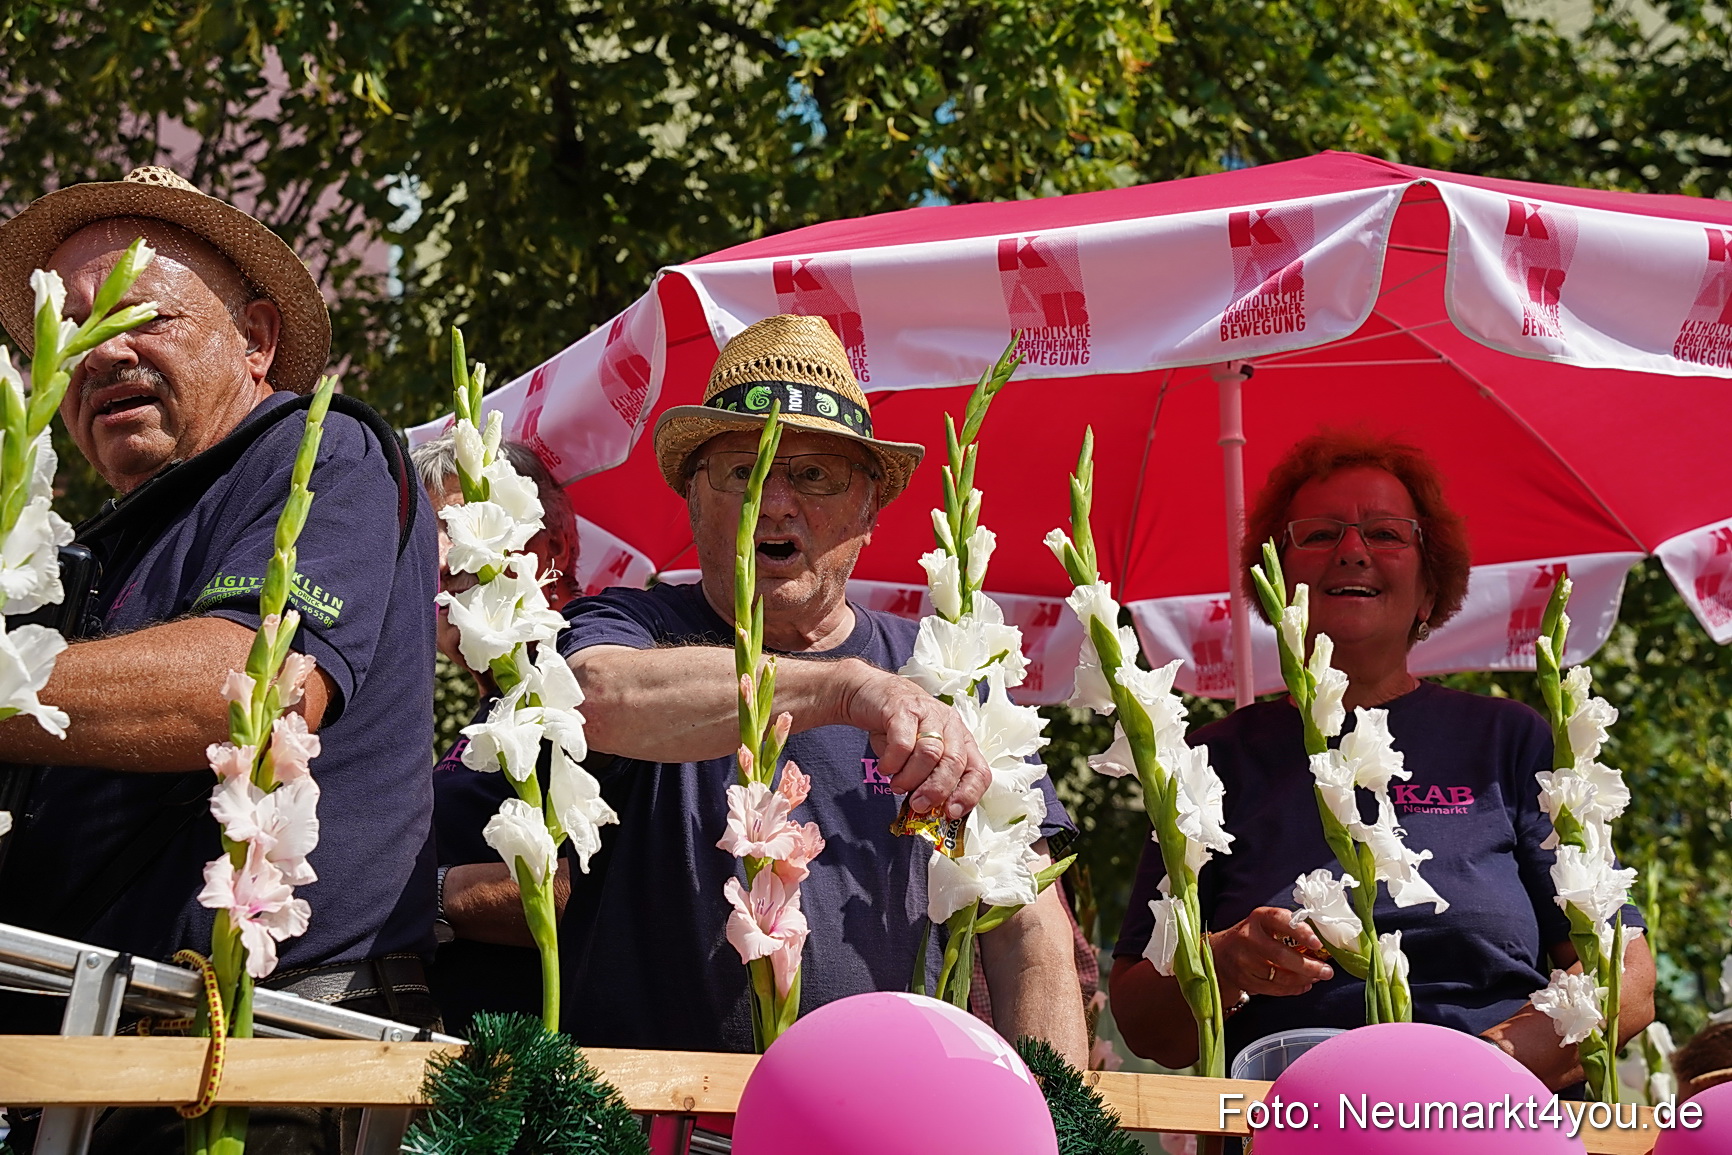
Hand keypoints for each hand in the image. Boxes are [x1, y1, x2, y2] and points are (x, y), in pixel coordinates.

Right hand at [838, 663, 990, 818]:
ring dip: (911, 778)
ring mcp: (928, 714)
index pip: (979, 771)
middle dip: (936, 791)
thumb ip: (929, 778)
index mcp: (961, 740)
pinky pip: (902, 743)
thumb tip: (930, 810)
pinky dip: (893, 763)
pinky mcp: (903, 709)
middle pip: (954, 763)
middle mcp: (950, 725)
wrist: (870, 694)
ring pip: (930, 754)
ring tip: (897, 786)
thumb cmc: (898, 728)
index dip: (969, 794)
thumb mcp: (919, 754)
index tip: (951, 813)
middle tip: (918, 805)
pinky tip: (886, 767)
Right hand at [1210, 907, 1333, 997]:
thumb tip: (1321, 944)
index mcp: (1258, 918)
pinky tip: (1303, 985)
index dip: (1300, 931)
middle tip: (1327, 971)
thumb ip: (1289, 927)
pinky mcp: (1244, 979)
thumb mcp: (1266, 923)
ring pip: (1279, 976)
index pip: (1280, 920)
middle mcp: (1248, 937)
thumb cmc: (1253, 936)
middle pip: (1280, 955)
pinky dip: (1293, 989)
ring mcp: (1244, 960)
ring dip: (1303, 979)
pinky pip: (1273, 989)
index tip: (1318, 943)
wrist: (1220, 953)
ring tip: (1318, 977)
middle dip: (1308, 966)